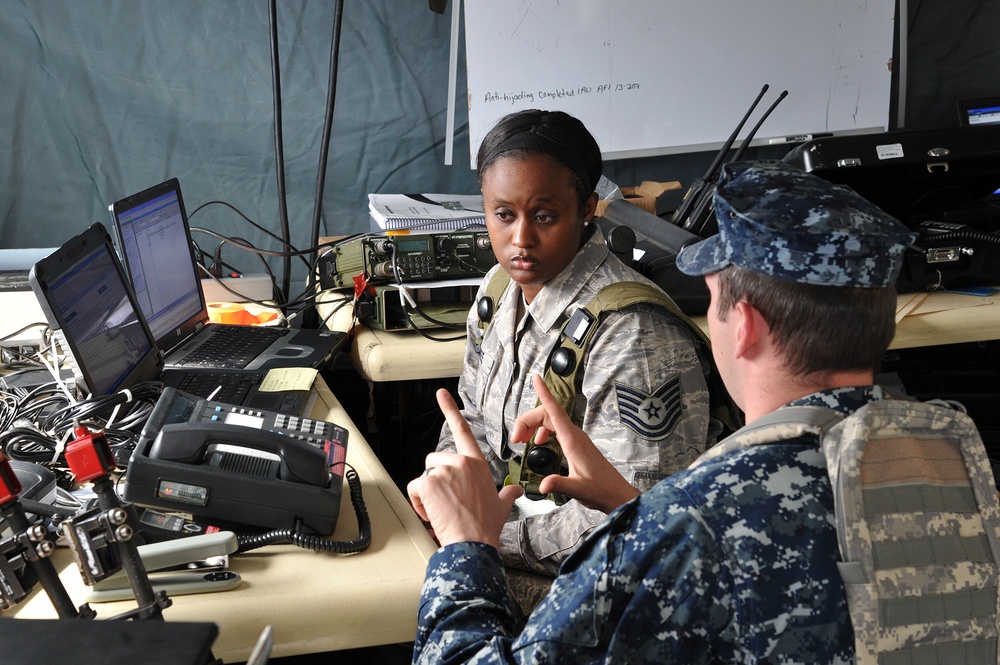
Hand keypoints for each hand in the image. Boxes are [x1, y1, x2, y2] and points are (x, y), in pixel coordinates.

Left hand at [407, 389, 522, 548]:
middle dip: (435, 480)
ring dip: (427, 495)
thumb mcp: (502, 505)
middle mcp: (460, 462)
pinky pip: (415, 489)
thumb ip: (508, 494)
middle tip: (447, 502)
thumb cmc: (486, 526)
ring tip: (442, 511)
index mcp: (476, 463)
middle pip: (434, 461)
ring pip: (423, 477)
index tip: (441, 394)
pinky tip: (433, 513)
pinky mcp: (428, 483)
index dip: (450, 409)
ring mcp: (444, 471)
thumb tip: (517, 491)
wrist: (473, 543)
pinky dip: (419, 503)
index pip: (462, 430)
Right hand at [510, 375, 640, 513]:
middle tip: (515, 438)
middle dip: (527, 420)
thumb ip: (559, 484)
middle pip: (547, 414)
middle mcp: (574, 435)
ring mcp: (575, 438)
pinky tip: (537, 442)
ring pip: (550, 420)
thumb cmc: (601, 490)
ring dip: (533, 425)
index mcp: (573, 440)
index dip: (545, 393)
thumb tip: (542, 485)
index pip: (555, 411)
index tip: (536, 379)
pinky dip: (542, 431)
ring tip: (521, 440)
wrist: (616, 494)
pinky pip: (555, 428)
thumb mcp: (578, 490)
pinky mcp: (575, 444)